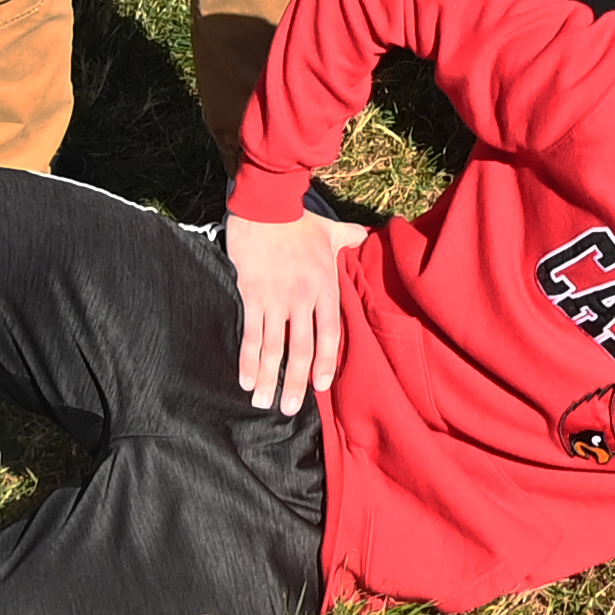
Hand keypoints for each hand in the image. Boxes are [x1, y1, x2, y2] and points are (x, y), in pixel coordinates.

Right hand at [224, 206, 361, 413]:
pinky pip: (251, 334)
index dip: (325, 361)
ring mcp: (275, 298)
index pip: (329, 332)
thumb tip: (368, 236)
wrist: (266, 205)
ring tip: (265, 403)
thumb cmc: (299, 220)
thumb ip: (349, 238)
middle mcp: (302, 296)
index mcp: (324, 285)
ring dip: (269, 378)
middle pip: (301, 348)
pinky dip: (248, 359)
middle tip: (291, 409)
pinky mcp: (251, 294)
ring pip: (274, 347)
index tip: (320, 385)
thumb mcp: (330, 231)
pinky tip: (245, 380)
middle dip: (295, 381)